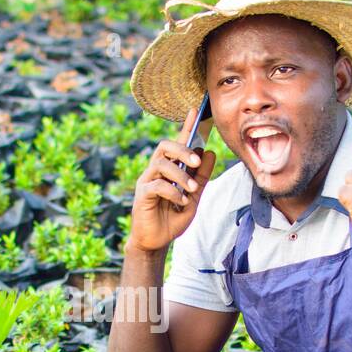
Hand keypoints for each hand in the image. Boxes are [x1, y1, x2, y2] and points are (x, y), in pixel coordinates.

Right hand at [125, 123, 216, 255]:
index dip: (187, 126)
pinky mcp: (141, 194)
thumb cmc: (172, 218)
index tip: (197, 110)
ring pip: (162, 164)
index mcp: (170, 168)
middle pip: (165, 146)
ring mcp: (147, 181)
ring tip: (191, 190)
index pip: (178, 142)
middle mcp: (156, 170)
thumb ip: (201, 177)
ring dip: (180, 175)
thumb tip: (209, 153)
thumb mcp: (194, 197)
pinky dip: (172, 192)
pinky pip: (156, 185)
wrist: (157, 242)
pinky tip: (181, 202)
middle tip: (196, 162)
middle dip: (182, 150)